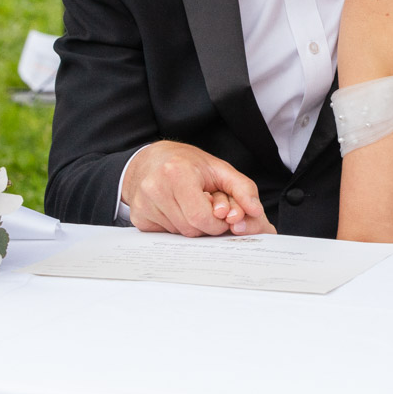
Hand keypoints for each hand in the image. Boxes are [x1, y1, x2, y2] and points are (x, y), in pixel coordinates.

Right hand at [121, 141, 274, 235]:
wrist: (151, 159)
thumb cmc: (187, 164)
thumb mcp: (219, 169)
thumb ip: (243, 188)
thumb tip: (255, 211)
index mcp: (176, 173)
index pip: (201, 218)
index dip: (217, 222)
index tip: (220, 212)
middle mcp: (155, 188)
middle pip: (191, 229)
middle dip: (206, 224)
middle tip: (206, 207)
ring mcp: (143, 203)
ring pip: (179, 234)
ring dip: (191, 225)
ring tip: (190, 205)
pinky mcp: (137, 217)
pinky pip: (165, 235)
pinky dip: (176, 226)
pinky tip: (176, 209)